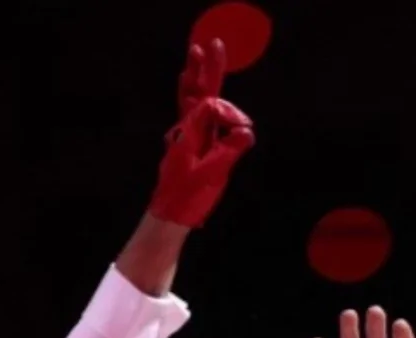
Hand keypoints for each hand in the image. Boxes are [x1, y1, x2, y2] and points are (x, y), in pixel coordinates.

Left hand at [148, 42, 254, 227]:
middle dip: (207, 70)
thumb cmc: (187, 198)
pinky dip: (191, 95)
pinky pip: (190, 112)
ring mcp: (185, 135)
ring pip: (191, 99)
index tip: (246, 131)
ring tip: (196, 56)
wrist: (168, 215)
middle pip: (198, 93)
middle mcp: (186, 129)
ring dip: (196, 77)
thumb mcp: (212, 176)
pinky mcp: (188, 143)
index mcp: (190, 134)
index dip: (231, 114)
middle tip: (212, 44)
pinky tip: (189, 84)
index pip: (213, 108)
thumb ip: (229, 151)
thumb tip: (247, 131)